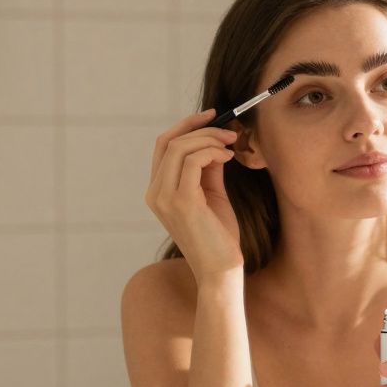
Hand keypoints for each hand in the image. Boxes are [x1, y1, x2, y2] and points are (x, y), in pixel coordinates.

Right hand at [146, 109, 244, 281]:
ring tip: (231, 145)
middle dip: (200, 128)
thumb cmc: (219, 236)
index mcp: (158, 191)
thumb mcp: (212, 194)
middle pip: (168, 141)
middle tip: (229, 130)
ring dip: (210, 139)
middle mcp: (155, 193)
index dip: (186, 125)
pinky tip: (228, 158)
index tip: (213, 116)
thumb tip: (214, 140)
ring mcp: (165, 198)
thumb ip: (208, 168)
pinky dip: (212, 152)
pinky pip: (192, 161)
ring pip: (179, 147)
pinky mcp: (181, 202)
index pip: (163, 145)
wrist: (221, 270)